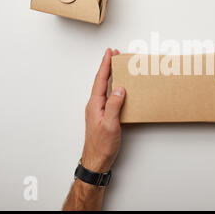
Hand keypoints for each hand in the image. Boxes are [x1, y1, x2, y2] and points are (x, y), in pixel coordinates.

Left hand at [82, 48, 125, 172]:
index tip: (110, 53)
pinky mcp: (102, 115)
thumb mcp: (110, 124)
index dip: (105, 65)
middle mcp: (94, 105)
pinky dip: (112, 87)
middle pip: (101, 81)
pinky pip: (107, 96)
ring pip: (104, 88)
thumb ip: (114, 105)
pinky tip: (117, 88)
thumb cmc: (102, 145)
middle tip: (113, 54)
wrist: (96, 160)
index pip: (101, 80)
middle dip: (107, 66)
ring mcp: (97, 110)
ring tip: (115, 66)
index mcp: (95, 104)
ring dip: (109, 76)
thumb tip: (119, 89)